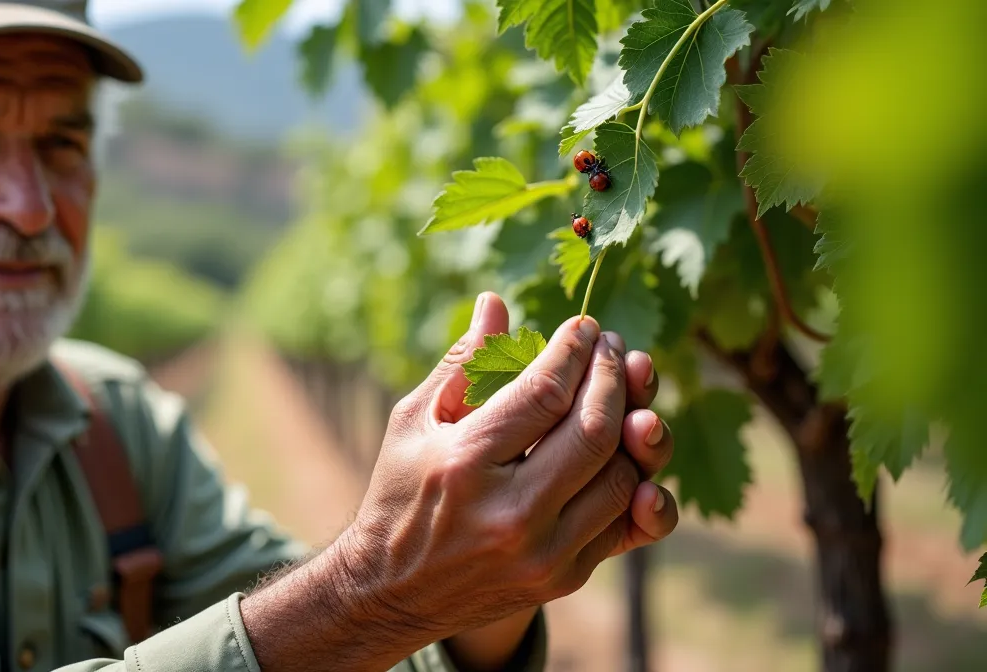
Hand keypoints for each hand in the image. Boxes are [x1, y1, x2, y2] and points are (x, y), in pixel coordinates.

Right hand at [240, 292, 676, 671]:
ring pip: (621, 477)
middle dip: (612, 379)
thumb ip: (462, 364)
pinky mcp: (564, 578)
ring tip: (623, 392)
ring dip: (631, 426)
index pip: (544, 394)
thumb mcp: (415, 422)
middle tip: (611, 348)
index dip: (573, 352)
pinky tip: (626, 447)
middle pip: (594, 433)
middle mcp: (510, 513)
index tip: (584, 326)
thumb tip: (496, 303)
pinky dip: (634, 481)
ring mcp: (544, 553)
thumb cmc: (401, 492)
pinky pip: (624, 522)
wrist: (391, 593)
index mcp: (465, 464)